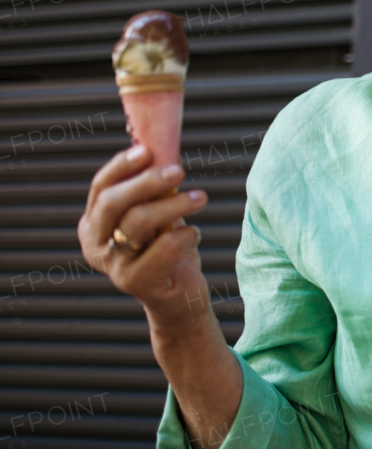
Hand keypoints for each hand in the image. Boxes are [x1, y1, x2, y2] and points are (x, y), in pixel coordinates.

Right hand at [78, 146, 209, 325]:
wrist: (179, 298)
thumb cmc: (167, 251)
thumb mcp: (156, 217)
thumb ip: (152, 193)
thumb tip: (164, 153)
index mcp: (94, 224)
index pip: (100, 188)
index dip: (121, 166)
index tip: (147, 150)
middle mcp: (96, 245)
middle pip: (113, 203)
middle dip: (147, 182)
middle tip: (178, 170)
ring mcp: (113, 266)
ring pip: (138, 222)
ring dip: (174, 204)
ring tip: (200, 197)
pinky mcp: (137, 283)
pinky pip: (164, 248)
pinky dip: (185, 234)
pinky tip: (193, 234)